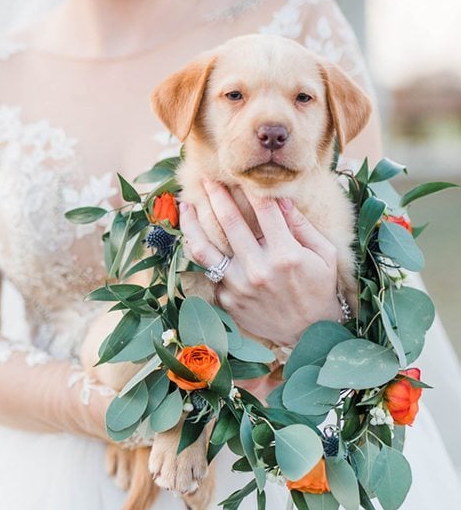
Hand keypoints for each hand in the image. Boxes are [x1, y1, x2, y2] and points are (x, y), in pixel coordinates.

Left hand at [179, 180, 340, 346]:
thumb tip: (279, 199)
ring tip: (185, 205)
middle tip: (207, 179)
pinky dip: (207, 255)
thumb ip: (300, 225)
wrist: (310, 333)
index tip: (242, 176)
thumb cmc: (320, 289)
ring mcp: (239, 286)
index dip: (252, 189)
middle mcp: (259, 269)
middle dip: (217, 195)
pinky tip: (200, 239)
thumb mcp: (324, 254)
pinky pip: (212, 272)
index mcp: (286, 254)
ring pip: (204, 248)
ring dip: (192, 223)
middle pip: (230, 221)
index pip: (264, 210)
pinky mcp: (228, 301)